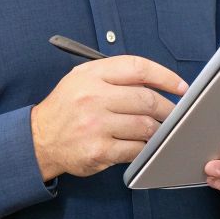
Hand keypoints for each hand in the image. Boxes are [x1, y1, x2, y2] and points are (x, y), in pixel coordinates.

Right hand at [31, 55, 186, 181]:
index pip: (138, 68)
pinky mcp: (98, 151)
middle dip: (168, 108)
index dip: (165, 76)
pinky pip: (136, 149)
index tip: (181, 87)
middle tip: (176, 113)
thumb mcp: (83, 79)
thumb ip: (116, 75)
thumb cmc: (68, 108)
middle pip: (147, 99)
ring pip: (145, 125)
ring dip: (159, 129)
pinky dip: (145, 148)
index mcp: (91, 75)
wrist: (38, 140)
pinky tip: (145, 145)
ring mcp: (95, 125)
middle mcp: (92, 97)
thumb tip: (158, 81)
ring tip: (160, 130)